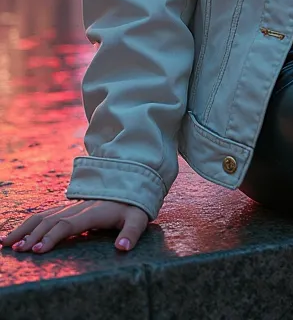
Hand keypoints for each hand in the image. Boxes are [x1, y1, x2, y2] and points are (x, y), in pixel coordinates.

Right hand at [1, 199, 148, 254]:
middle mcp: (77, 208)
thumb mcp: (138, 217)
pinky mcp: (67, 208)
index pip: (68, 224)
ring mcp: (70, 206)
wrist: (130, 183)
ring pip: (43, 216)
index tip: (38, 250)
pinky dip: (28, 223)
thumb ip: (131, 232)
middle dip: (32, 235)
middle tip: (17, 250)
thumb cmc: (133, 206)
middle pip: (50, 220)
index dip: (52, 236)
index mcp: (92, 212)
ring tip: (6, 242)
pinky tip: (15, 234)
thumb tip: (122, 248)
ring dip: (24, 228)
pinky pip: (44, 214)